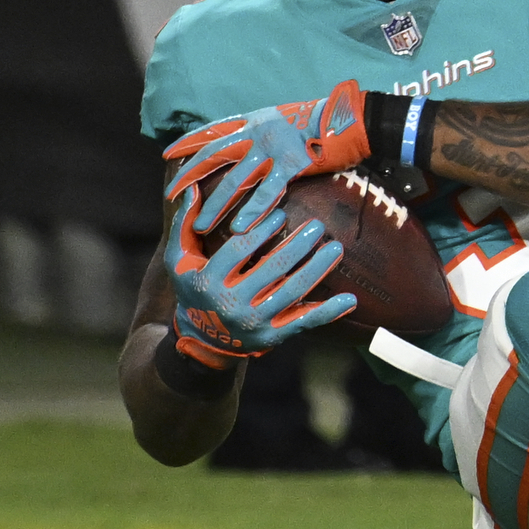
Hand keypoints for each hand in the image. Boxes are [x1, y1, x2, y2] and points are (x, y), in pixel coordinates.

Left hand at [164, 78, 367, 233]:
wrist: (349, 119)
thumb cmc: (320, 121)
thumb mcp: (283, 118)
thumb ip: (262, 129)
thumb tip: (246, 141)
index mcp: (254, 121)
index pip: (213, 131)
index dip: (189, 142)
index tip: (168, 153)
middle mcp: (258, 132)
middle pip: (215, 156)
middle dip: (190, 176)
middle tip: (170, 195)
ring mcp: (273, 149)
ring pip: (236, 180)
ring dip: (215, 206)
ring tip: (199, 226)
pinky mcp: (292, 165)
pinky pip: (267, 192)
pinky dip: (252, 211)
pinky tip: (240, 228)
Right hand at [169, 194, 351, 365]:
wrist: (203, 340)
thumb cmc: (193, 289)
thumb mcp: (178, 260)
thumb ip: (185, 225)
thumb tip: (191, 189)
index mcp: (208, 281)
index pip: (238, 251)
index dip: (260, 231)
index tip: (281, 213)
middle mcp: (231, 303)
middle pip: (271, 270)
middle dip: (297, 246)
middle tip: (317, 225)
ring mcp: (254, 321)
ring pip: (292, 292)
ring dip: (317, 269)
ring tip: (336, 248)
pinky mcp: (272, 336)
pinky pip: (303, 323)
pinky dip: (328, 312)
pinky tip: (350, 298)